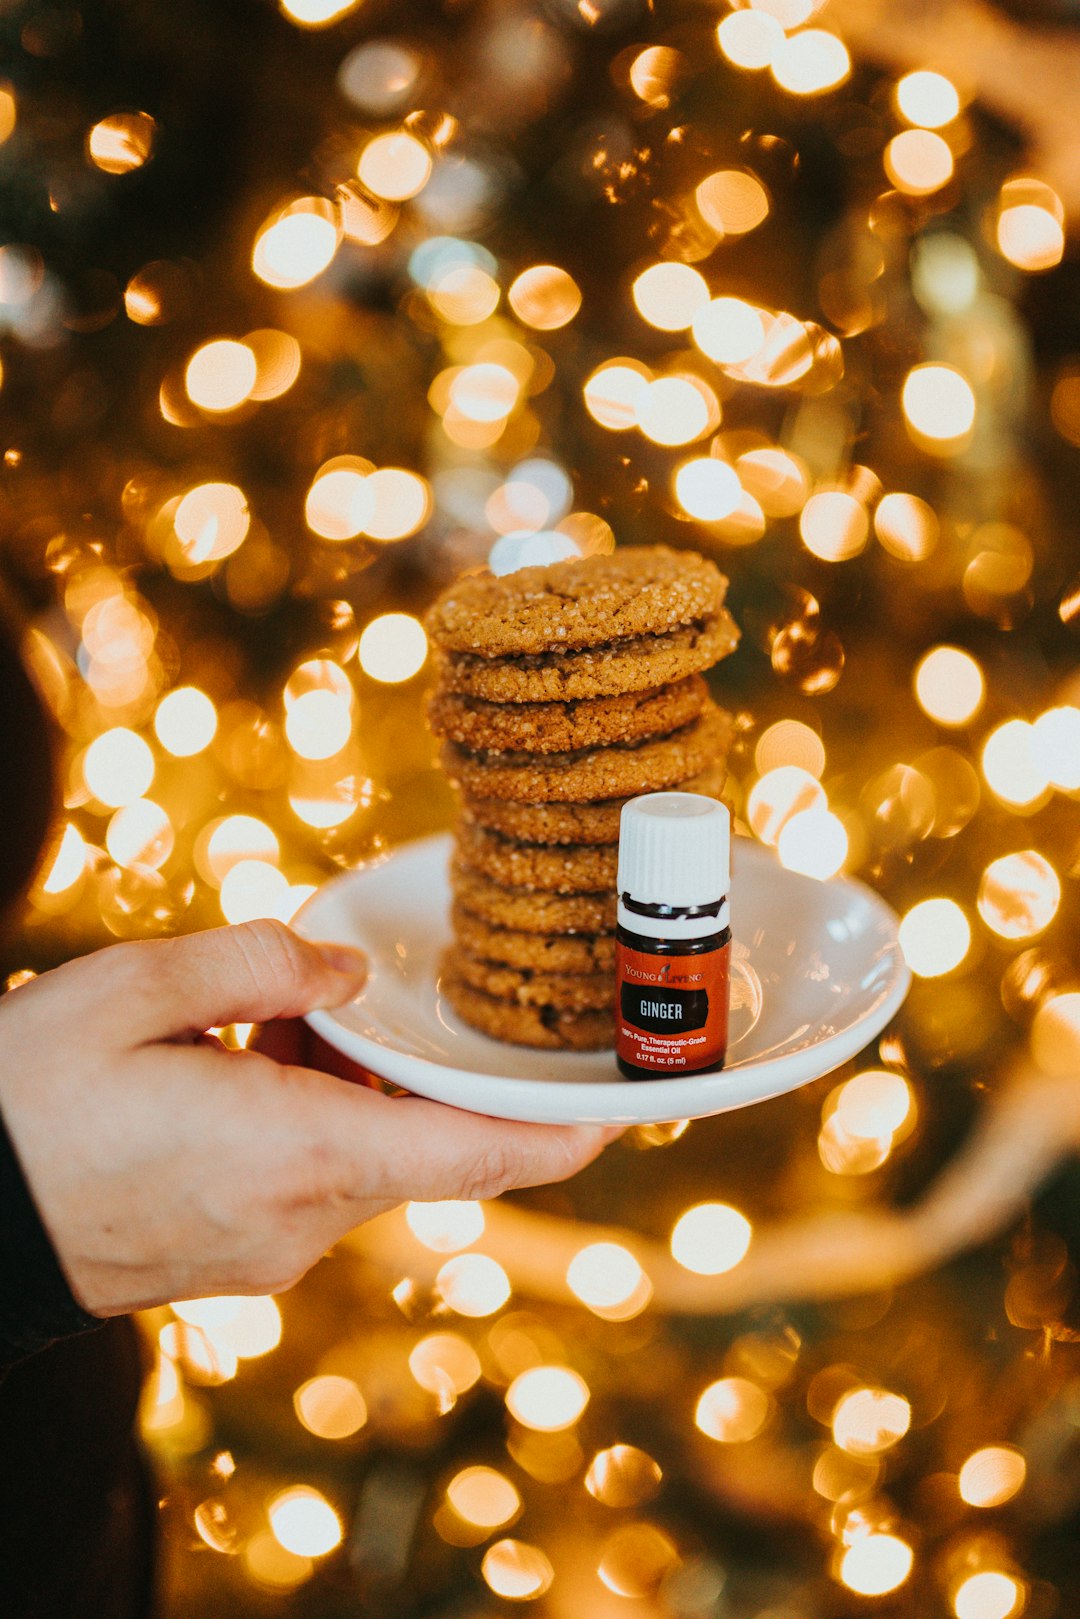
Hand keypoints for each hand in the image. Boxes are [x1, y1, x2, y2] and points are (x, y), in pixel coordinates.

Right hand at [0, 920, 612, 1316]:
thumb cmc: (23, 1103)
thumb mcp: (130, 992)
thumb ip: (259, 965)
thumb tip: (341, 971)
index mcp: (297, 1151)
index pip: (479, 1155)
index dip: (566, 1135)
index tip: (629, 1110)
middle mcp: (301, 1218)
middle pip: (419, 1142)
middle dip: (418, 1071)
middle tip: (382, 995)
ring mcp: (268, 1252)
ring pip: (362, 1159)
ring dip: (350, 1090)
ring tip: (272, 1017)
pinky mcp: (234, 1261)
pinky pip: (310, 1182)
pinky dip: (308, 1121)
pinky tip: (242, 1066)